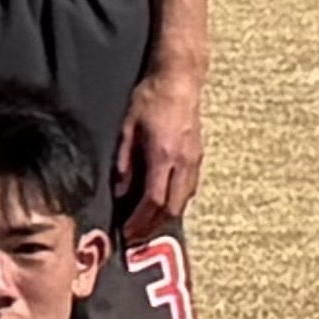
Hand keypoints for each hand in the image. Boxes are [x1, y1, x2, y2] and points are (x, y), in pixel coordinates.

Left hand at [118, 60, 205, 240]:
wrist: (179, 79)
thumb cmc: (149, 98)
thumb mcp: (127, 128)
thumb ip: (124, 163)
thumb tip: (120, 193)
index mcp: (163, 155)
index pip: (153, 200)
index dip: (140, 221)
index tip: (127, 232)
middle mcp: (183, 161)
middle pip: (172, 207)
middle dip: (153, 227)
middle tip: (136, 239)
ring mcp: (194, 159)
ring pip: (184, 200)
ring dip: (166, 218)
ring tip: (148, 228)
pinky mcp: (198, 155)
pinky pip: (189, 188)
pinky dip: (176, 203)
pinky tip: (163, 206)